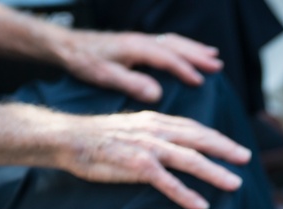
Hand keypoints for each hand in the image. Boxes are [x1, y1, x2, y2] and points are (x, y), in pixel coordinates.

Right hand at [0, 99, 249, 208]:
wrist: (67, 138)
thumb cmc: (98, 139)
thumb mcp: (133, 130)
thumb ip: (156, 136)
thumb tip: (176, 148)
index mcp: (156, 121)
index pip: (195, 128)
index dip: (218, 138)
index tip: (237, 148)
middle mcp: (155, 131)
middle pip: (199, 139)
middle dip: (225, 150)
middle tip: (246, 160)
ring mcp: (146, 148)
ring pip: (189, 160)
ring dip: (213, 172)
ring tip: (233, 184)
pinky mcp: (135, 166)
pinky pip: (166, 182)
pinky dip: (185, 194)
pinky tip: (200, 205)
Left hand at [59, 31, 223, 102]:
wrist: (65, 45)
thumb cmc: (83, 61)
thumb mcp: (104, 76)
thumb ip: (131, 84)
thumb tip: (157, 94)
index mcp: (135, 48)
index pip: (168, 58)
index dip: (185, 69)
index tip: (200, 82)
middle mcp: (140, 41)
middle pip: (176, 45)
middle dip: (198, 55)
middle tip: (217, 66)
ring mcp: (139, 41)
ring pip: (173, 42)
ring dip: (194, 49)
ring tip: (212, 57)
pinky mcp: (136, 44)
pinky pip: (166, 43)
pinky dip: (182, 47)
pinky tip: (186, 54)